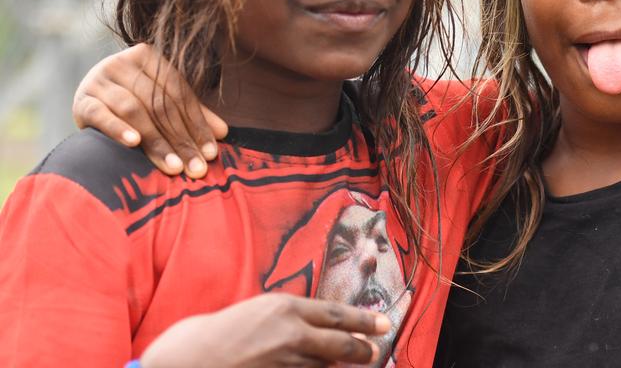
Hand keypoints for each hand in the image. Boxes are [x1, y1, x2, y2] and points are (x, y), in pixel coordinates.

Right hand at [72, 43, 227, 177]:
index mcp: (147, 56)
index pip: (179, 93)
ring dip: (157, 142)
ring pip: (135, 111)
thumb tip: (223, 133)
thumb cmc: (133, 100)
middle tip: (196, 168)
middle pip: (159, 104)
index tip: (211, 153)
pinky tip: (133, 143)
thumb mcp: (162, 102)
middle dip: (181, 140)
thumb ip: (192, 114)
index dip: (198, 124)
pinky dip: (118, 128)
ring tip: (174, 166)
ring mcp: (98, 80)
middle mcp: (121, 63)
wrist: (86, 101)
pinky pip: (102, 114)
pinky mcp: (82, 101)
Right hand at [140, 294, 389, 367]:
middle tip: (373, 352)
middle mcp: (290, 335)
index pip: (338, 315)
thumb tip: (327, 328)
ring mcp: (284, 363)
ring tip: (349, 365)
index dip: (364, 321)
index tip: (384, 324)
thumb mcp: (260, 312)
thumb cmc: (221, 333)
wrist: (186, 360)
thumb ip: (295, 318)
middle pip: (341, 345)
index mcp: (286, 309)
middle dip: (362, 350)